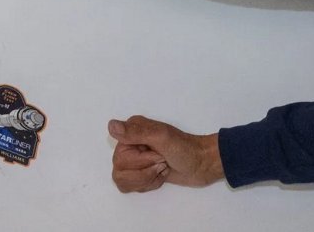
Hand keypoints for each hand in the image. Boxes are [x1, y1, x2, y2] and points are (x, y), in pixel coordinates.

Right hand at [108, 117, 223, 192]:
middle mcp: (129, 144)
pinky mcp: (141, 173)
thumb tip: (111, 126)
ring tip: (162, 168)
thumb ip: (136, 132)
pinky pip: (131, 187)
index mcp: (132, 130)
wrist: (202, 164)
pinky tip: (161, 175)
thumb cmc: (185, 149)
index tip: (158, 154)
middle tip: (163, 161)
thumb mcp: (162, 137)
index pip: (119, 156)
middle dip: (145, 171)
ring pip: (123, 181)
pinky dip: (149, 184)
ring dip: (146, 179)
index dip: (139, 161)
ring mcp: (134, 159)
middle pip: (119, 171)